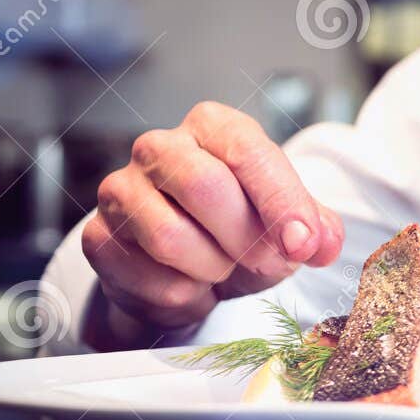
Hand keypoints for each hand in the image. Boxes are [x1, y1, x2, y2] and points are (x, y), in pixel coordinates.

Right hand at [80, 101, 344, 346]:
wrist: (187, 271)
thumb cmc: (240, 230)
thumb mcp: (287, 222)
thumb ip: (316, 227)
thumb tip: (320, 243)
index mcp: (214, 127)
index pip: (248, 152)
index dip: (280, 202)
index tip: (303, 243)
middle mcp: (160, 148)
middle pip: (203, 186)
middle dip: (245, 237)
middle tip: (264, 261)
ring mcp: (120, 190)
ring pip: (170, 236)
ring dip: (213, 268)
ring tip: (221, 266)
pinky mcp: (98, 238)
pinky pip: (148, 276)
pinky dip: (184, 293)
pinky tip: (189, 281)